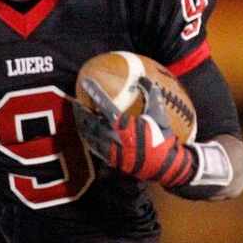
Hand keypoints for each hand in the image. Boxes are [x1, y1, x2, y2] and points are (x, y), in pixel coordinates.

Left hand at [73, 76, 194, 187]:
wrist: (165, 165)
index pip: (105, 105)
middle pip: (91, 121)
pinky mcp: (111, 160)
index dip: (94, 92)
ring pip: (90, 135)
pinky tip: (86, 132)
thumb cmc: (163, 138)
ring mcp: (111, 150)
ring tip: (79, 117)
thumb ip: (151, 94)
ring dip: (83, 124)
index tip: (86, 82)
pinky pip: (94, 147)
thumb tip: (143, 77)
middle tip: (77, 103)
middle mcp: (115, 137)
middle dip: (81, 111)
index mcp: (125, 125)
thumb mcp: (159, 114)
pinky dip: (88, 138)